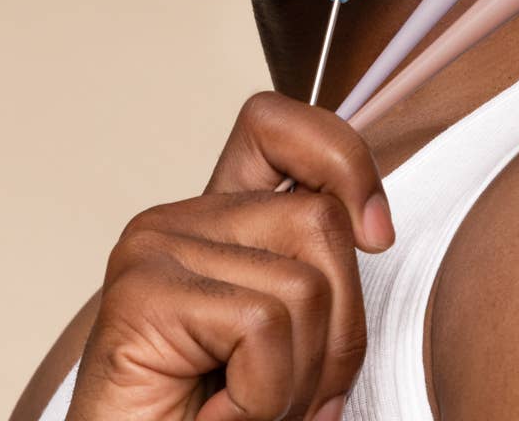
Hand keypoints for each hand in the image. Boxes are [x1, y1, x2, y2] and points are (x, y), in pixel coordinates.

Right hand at [65, 91, 395, 420]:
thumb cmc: (211, 419)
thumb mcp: (291, 342)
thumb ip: (319, 277)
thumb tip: (375, 227)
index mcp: (220, 219)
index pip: (278, 127)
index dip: (343, 160)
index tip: (376, 234)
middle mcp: (182, 220)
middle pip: (321, 222)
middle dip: (339, 328)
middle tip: (290, 391)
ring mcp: (155, 249)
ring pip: (304, 286)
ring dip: (298, 378)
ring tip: (247, 410)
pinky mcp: (142, 293)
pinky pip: (261, 327)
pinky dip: (262, 397)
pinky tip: (216, 417)